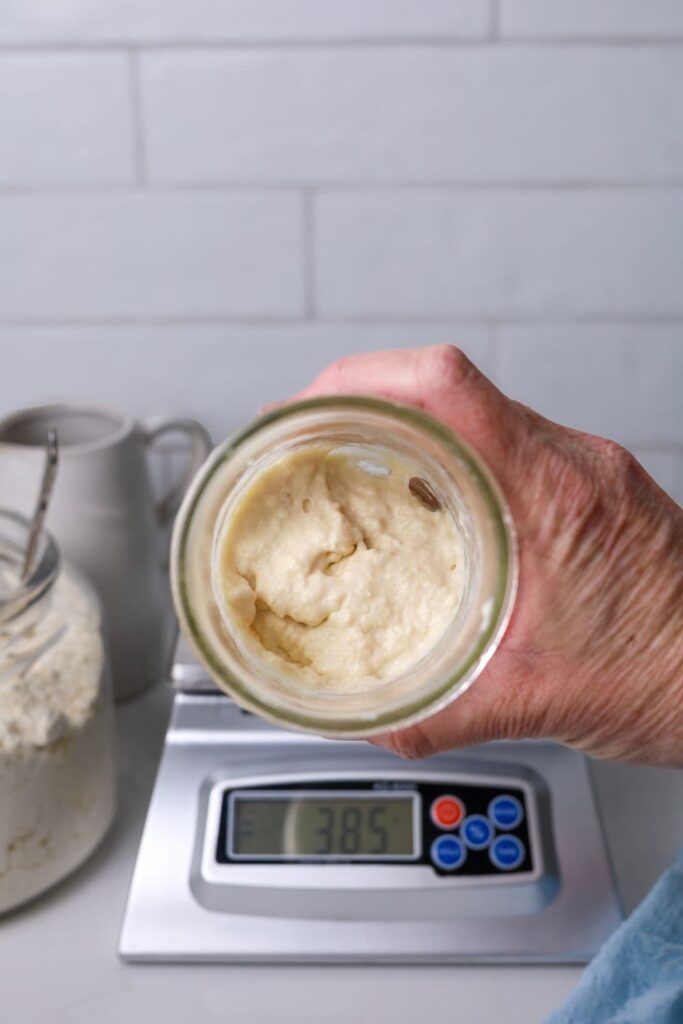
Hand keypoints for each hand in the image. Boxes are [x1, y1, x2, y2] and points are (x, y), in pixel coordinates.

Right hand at [293, 346, 682, 765]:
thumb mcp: (542, 698)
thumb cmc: (676, 676)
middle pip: (449, 386)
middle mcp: (573, 464)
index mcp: (555, 490)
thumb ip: (442, 716)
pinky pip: (505, 446)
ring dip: (410, 429)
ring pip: (478, 413)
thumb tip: (375, 724)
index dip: (361, 379)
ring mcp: (587, 473)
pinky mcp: (593, 492)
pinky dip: (451, 460)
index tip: (307, 405)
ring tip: (354, 466)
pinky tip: (429, 506)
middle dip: (366, 401)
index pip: (446, 385)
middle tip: (311, 438)